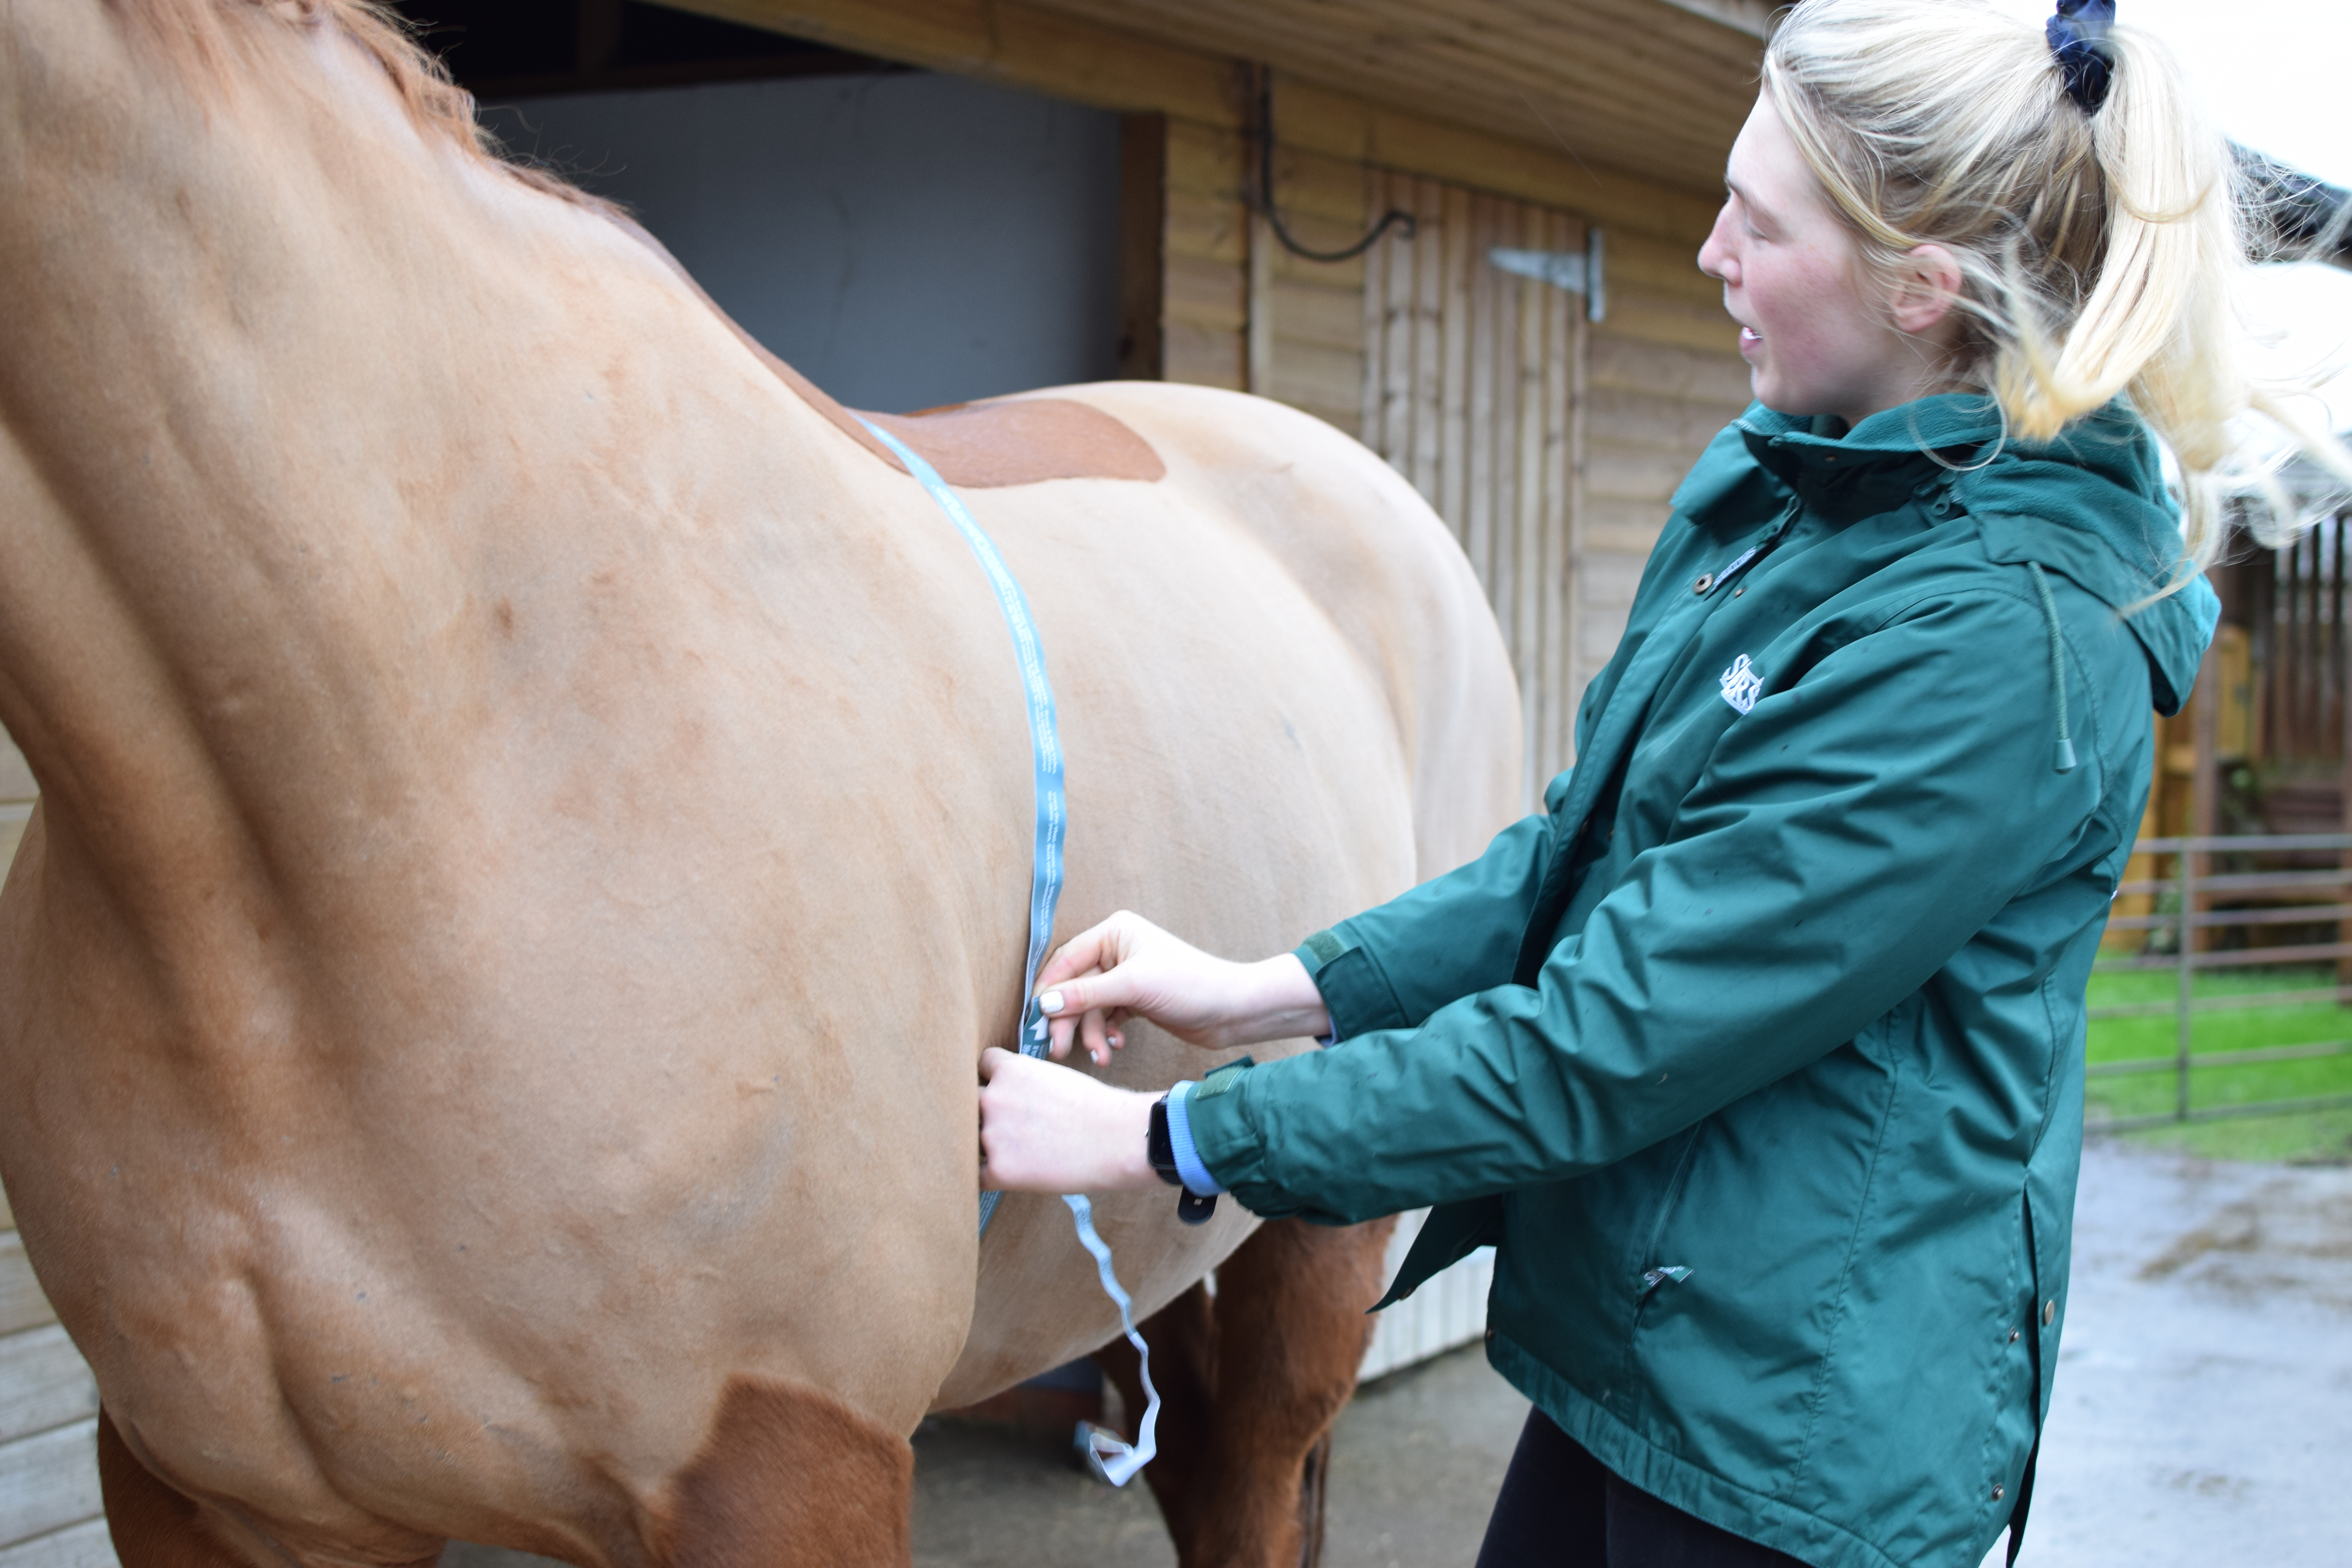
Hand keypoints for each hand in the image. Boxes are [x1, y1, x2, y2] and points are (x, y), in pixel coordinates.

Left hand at [978, 1047, 1158, 1192]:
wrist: (1118, 1140)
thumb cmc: (1098, 1109)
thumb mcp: (1056, 1077)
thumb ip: (1024, 1083)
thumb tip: (1011, 1097)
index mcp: (1009, 1070)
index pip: (981, 1067)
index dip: (993, 1080)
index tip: (1004, 1093)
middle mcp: (993, 1098)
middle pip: (970, 1102)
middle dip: (986, 1112)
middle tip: (1009, 1125)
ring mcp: (993, 1135)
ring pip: (971, 1138)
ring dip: (988, 1145)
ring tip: (1018, 1152)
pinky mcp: (999, 1170)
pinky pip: (978, 1175)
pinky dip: (992, 1175)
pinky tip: (1013, 1173)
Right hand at [1032, 911, 1329, 1063]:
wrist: (1232, 1010)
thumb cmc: (1190, 985)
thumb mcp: (1133, 987)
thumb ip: (1086, 995)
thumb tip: (1043, 1003)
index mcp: (1114, 932)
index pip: (1067, 960)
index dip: (1049, 990)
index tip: (1036, 1020)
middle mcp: (1117, 950)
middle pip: (1075, 986)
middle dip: (1070, 1020)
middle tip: (1059, 1050)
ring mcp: (1125, 976)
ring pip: (1089, 1006)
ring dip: (1090, 1033)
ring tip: (1101, 1056)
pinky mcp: (1134, 999)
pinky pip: (1105, 1016)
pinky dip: (1105, 1033)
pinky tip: (1115, 1046)